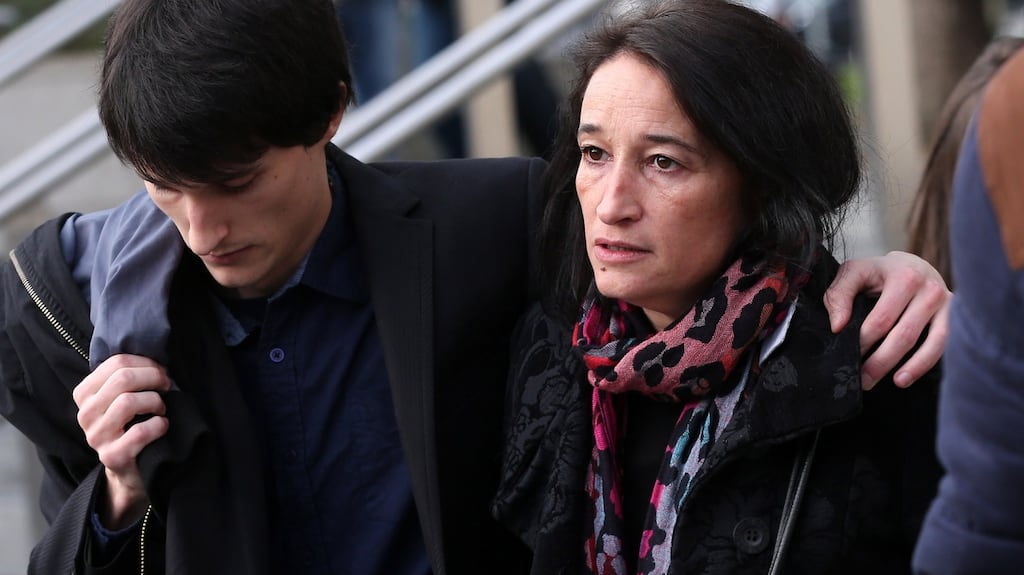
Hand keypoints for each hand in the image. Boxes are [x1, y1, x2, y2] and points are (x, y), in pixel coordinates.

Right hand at [73, 354, 171, 528]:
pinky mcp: (112, 456)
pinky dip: (159, 424)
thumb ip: (129, 376)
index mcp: (84, 394)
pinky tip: (162, 425)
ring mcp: (96, 436)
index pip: (116, 362)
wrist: (130, 468)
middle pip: (123, 378)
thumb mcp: (123, 397)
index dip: (146, 362)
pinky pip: (140, 431)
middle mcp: (85, 414)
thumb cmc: (132, 424)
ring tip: (161, 408)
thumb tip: (156, 359)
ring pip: (128, 402)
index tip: (160, 371)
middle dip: (153, 377)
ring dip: (155, 401)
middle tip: (167, 386)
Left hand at [823, 251, 950, 389]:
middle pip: (905, 334)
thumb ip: (839, 295)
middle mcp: (929, 289)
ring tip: (894, 383)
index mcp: (903, 276)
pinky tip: (908, 377)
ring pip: (931, 342)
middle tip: (864, 380)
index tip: (850, 355)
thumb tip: (838, 326)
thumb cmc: (877, 273)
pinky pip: (943, 344)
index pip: (882, 318)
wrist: (910, 265)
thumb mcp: (854, 272)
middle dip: (882, 361)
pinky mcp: (954, 316)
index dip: (864, 341)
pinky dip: (927, 363)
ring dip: (912, 367)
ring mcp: (946, 304)